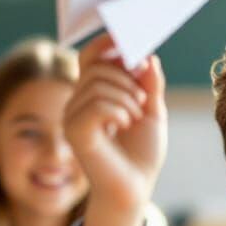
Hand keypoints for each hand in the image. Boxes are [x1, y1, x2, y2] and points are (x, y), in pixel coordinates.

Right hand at [64, 34, 166, 215]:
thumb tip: (148, 57)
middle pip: (97, 67)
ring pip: (97, 85)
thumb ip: (150, 84)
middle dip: (127, 78)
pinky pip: (95, 105)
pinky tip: (125, 124)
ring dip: (127, 98)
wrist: (136, 187)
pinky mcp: (75, 133)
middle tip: (142, 101)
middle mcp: (77, 102)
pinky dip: (117, 110)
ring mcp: (73, 117)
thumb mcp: (153, 111)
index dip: (106, 44)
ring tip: (135, 117)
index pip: (91, 57)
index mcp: (94, 94)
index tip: (127, 37)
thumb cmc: (142, 153)